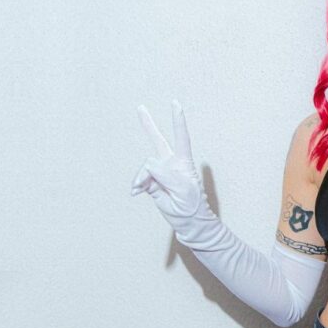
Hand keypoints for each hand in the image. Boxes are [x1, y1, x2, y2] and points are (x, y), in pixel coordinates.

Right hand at [130, 99, 208, 221]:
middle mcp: (171, 165)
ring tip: (140, 190)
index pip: (181, 138)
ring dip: (141, 177)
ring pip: (145, 166)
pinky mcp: (152, 183)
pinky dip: (137, 184)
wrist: (189, 223)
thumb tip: (148, 165)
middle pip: (158, 141)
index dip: (178, 121)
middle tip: (140, 107)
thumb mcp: (183, 190)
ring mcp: (160, 174)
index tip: (175, 104)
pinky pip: (140, 179)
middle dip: (149, 125)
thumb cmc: (191, 207)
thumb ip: (165, 174)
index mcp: (184, 163)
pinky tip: (136, 192)